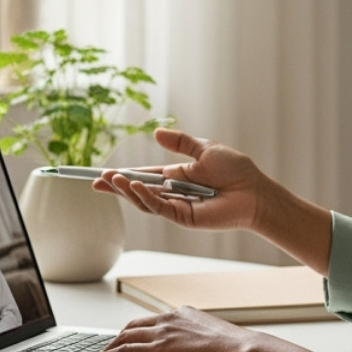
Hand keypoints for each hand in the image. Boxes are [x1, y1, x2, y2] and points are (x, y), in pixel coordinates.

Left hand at [88, 306, 309, 351]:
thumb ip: (203, 343)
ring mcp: (162, 333)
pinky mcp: (156, 350)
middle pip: (135, 326)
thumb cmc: (238, 351)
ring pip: (125, 337)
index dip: (140, 330)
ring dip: (110, 347)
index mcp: (184, 314)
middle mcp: (169, 318)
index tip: (134, 336)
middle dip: (120, 336)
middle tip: (111, 347)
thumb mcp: (217, 341)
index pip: (154, 321)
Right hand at [93, 128, 269, 230]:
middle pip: (137, 191)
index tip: (99, 174)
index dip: (121, 176)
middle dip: (116, 186)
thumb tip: (155, 134)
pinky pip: (160, 207)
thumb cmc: (235, 170)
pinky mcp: (184, 217)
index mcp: (174, 177)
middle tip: (96, 180)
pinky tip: (135, 186)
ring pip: (144, 201)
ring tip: (112, 180)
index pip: (141, 177)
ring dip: (127, 190)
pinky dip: (146, 197)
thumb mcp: (204, 148)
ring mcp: (177, 207)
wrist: (254, 190)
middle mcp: (172, 193)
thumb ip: (180, 142)